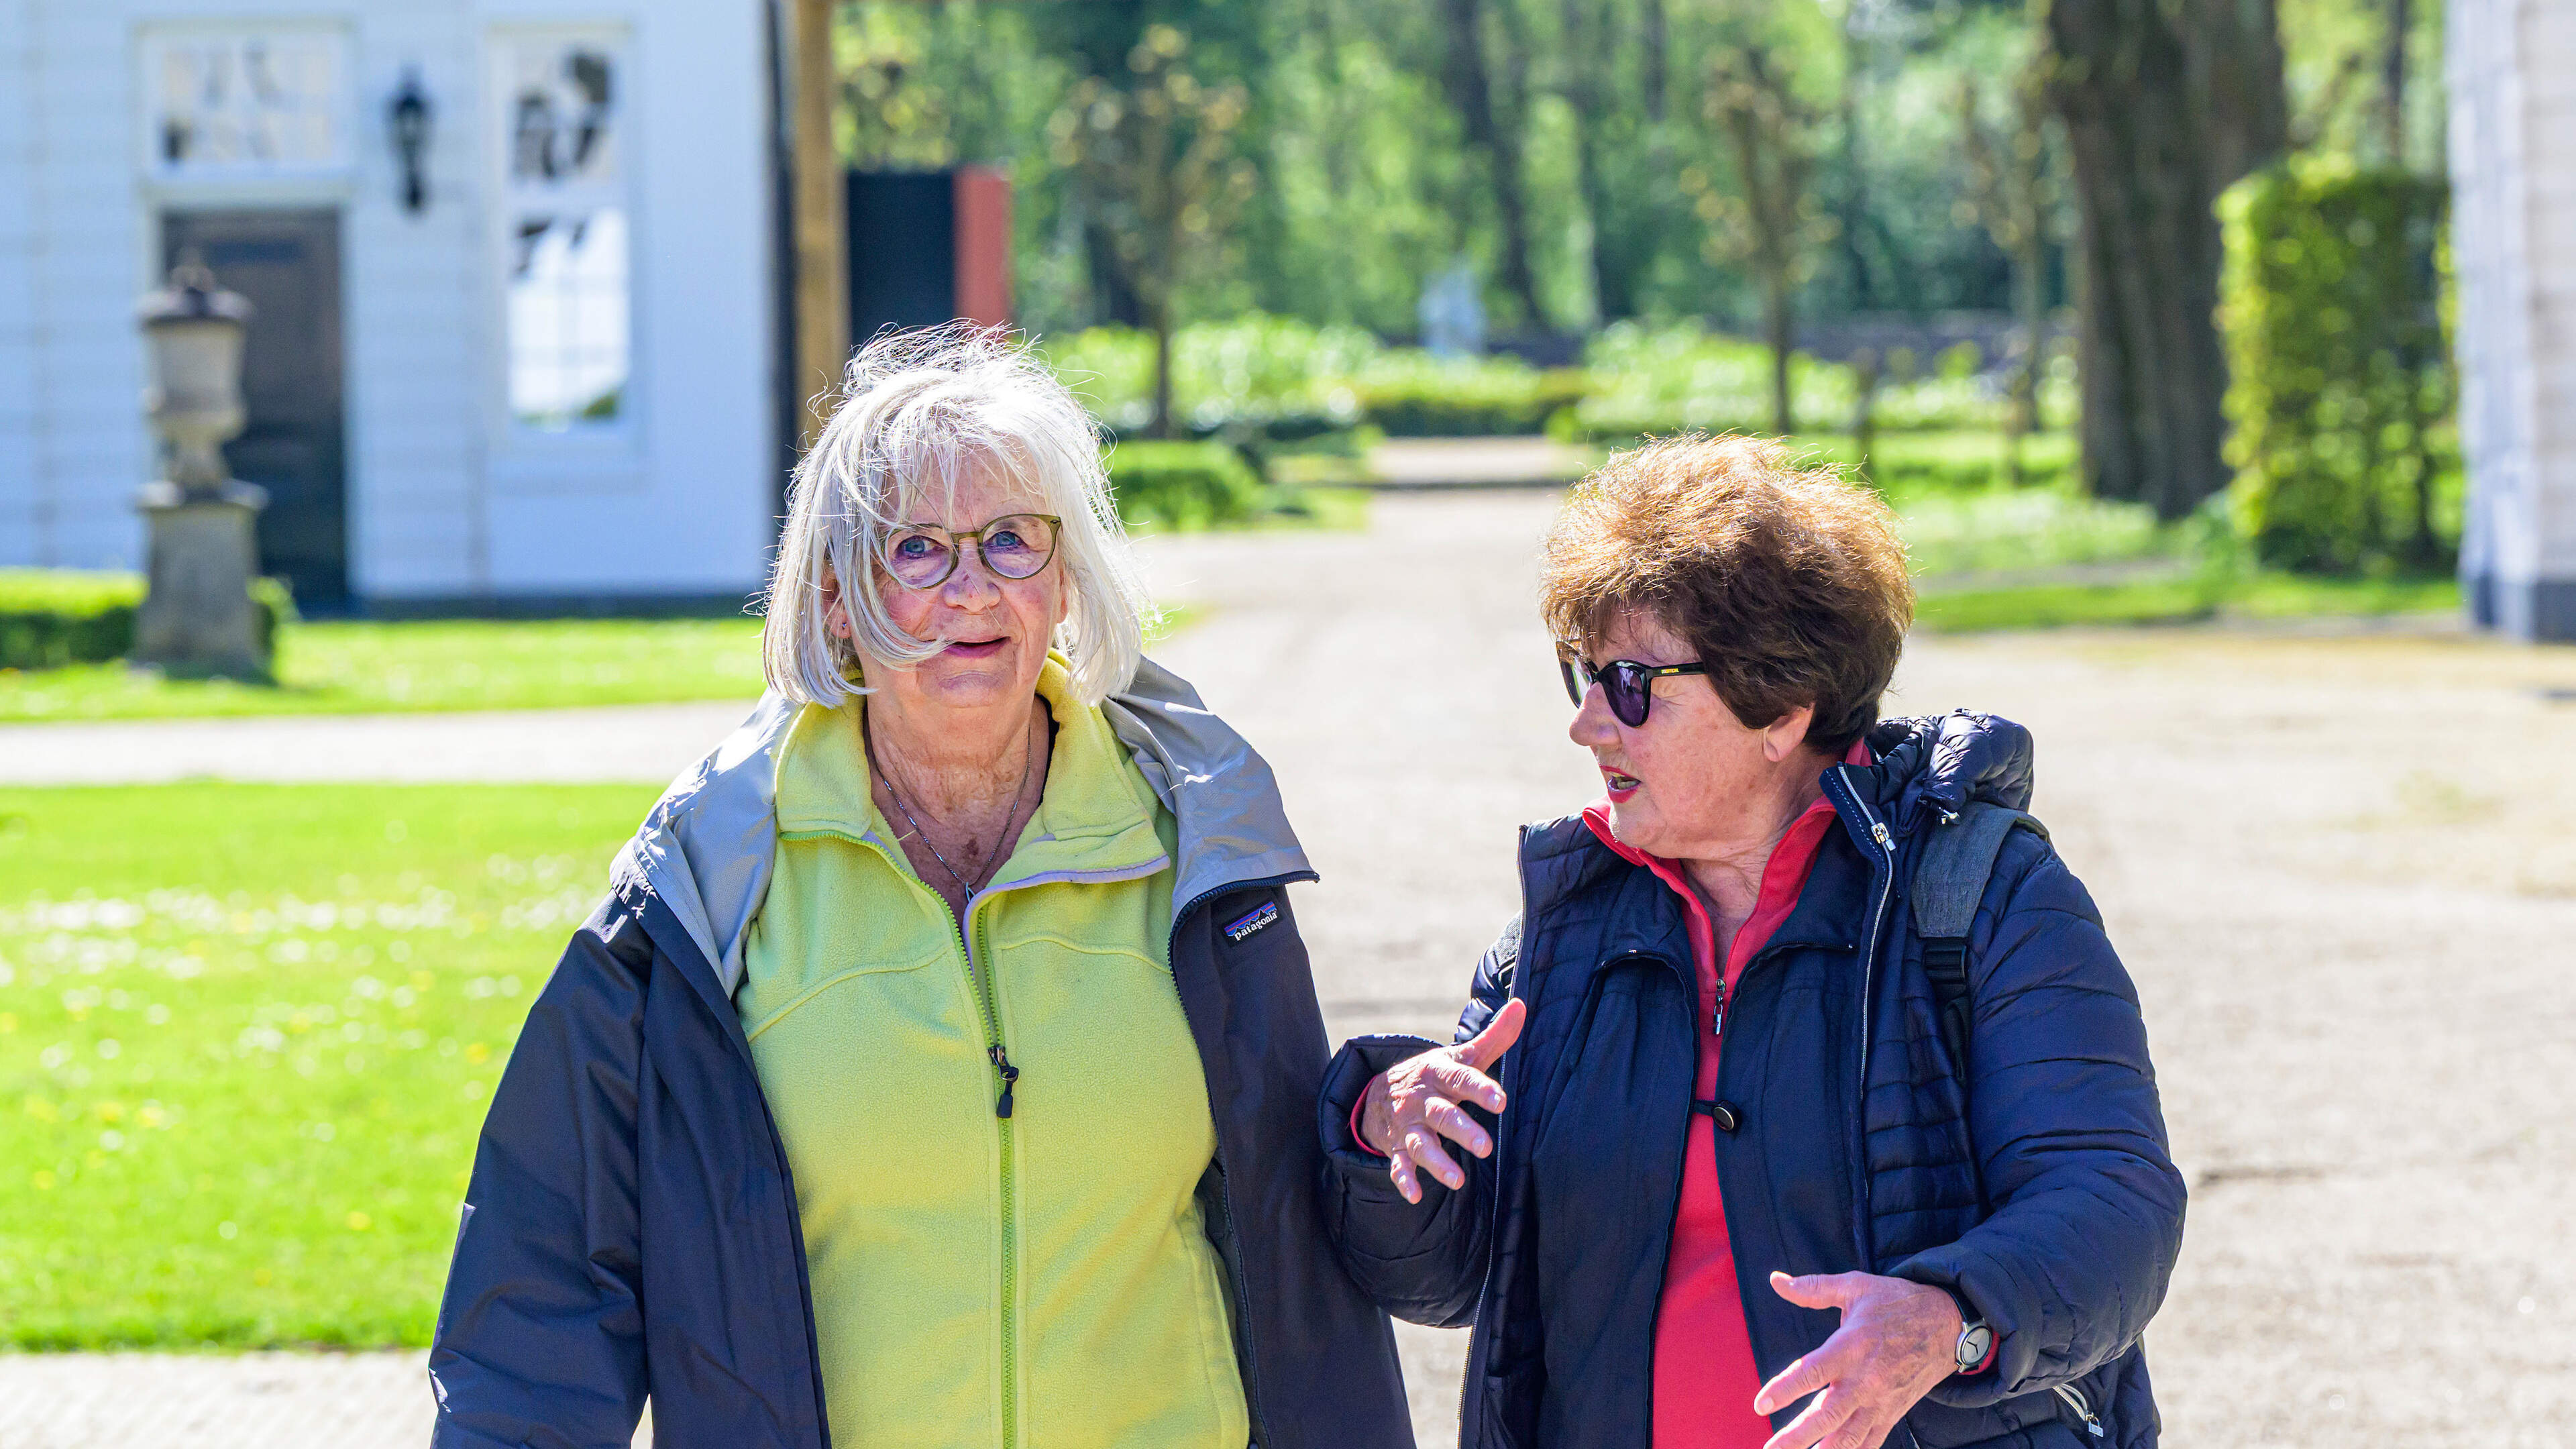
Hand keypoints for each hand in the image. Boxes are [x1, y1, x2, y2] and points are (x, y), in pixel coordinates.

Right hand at [1360, 997, 1525, 1203]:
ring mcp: (1407, 1125)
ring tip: (1457, 1180)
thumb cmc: (1435, 1077)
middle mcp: (1421, 1100)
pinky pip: (1398, 1165)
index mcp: (1438, 1074)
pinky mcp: (1398, 1148)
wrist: (1379, 1091)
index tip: (1499, 1102)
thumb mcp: (1460, 1057)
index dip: (1479, 1089)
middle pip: (1442, 1115)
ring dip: (1437, 1162)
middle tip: (1485, 1147)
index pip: (1460, 1079)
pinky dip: (1404, 1180)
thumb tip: (1521, 1005)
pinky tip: (1415, 1195)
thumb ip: (1493, 1037)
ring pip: (1421, 1144)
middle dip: (1462, 1130)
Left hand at [1752, 1270, 1964, 1448]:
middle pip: (1826, 1415)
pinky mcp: (1892, 1413)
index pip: (1813, 1372)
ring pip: (1848, 1437)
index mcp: (1852, 1346)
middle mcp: (1865, 1379)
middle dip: (1797, 1436)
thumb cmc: (1897, 1302)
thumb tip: (1776, 1281)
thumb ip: (1813, 1288)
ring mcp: (1880, 1401)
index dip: (1785, 1389)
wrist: (1948, 1325)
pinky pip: (1870, 1442)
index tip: (1760, 1405)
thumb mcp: (1856, 1286)